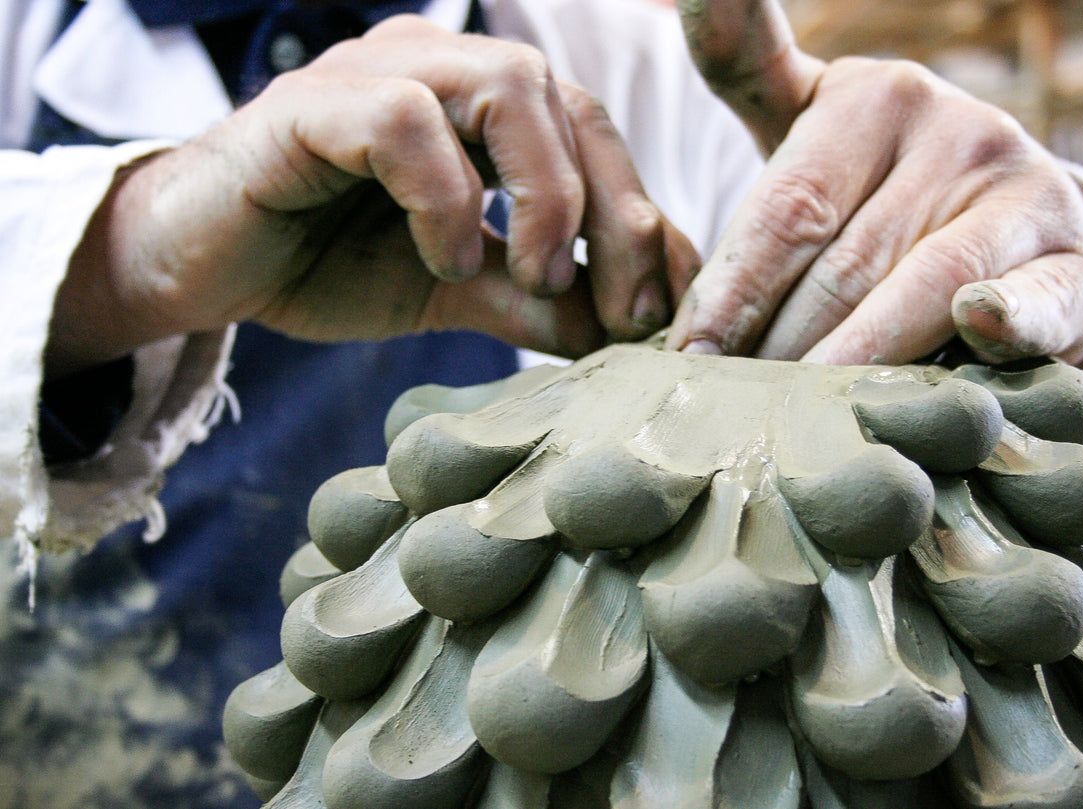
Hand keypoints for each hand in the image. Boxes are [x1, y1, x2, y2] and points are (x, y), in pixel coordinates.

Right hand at [47, 15, 697, 376]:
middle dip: (611, 212)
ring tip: (533, 277)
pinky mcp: (314, 103)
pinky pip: (408, 124)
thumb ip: (532, 299)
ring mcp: (377, 72)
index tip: (656, 309)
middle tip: (619, 309)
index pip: (592, 130)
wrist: (203, 270)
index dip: (638, 216)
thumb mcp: (455, 290)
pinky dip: (446, 199)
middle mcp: (440, 65)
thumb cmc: (326, 262)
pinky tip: (444, 260)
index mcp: (480, 101)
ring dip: (543, 194)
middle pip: (567, 101)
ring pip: (508, 86)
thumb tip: (621, 333)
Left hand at [665, 0, 1082, 385]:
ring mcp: (1017, 186)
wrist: (1012, 229)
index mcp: (868, 98)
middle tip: (728, 410)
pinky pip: (1033, 296)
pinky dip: (1008, 322)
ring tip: (798, 422)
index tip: (685, 357)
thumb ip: (748, 74)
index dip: (730, 290)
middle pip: (840, 258)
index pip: (784, 207)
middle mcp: (949, 127)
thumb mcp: (812, 131)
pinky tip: (979, 334)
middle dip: (775, 347)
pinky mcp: (1073, 254)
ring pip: (919, 286)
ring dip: (854, 361)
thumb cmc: (880, 191)